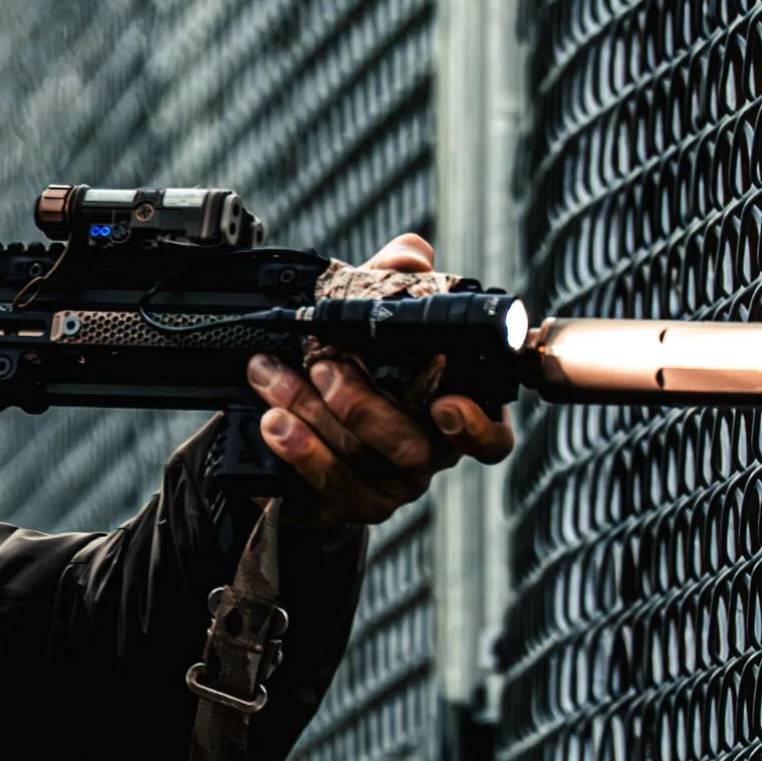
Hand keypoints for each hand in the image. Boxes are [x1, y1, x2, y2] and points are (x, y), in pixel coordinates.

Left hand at [245, 233, 514, 527]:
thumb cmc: (350, 364)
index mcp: (450, 416)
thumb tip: (413, 256)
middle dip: (362, 406)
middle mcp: (423, 457)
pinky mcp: (338, 505)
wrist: (287, 420)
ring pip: (358, 465)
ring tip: (272, 378)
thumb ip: (393, 284)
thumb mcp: (369, 318)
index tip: (447, 405)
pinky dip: (294, 452)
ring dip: (311, 417)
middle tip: (321, 366)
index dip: (478, 428)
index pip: (491, 439)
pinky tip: (270, 421)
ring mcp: (383, 488)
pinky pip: (320, 488)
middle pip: (411, 449)